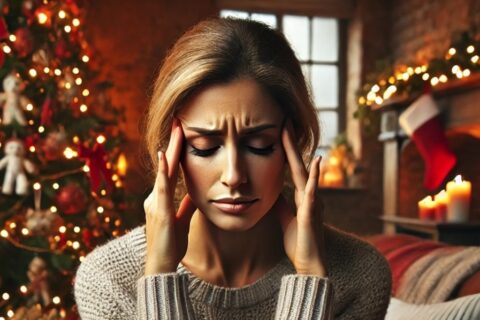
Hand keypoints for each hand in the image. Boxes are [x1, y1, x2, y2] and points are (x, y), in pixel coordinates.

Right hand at [143, 119, 195, 274]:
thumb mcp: (182, 219)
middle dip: (173, 143)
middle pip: (166, 165)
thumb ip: (187, 205)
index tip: (182, 134)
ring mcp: (155, 202)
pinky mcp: (160, 210)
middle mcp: (155, 197)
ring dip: (170, 150)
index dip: (176, 152)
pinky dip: (162, 171)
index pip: (170, 170)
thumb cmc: (170, 244)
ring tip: (177, 130)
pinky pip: (161, 187)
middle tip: (179, 122)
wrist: (161, 265)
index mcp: (160, 199)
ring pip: (164, 171)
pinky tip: (163, 156)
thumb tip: (196, 192)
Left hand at [275, 122, 326, 275]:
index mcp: (301, 196)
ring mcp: (311, 202)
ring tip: (290, 131)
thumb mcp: (285, 219)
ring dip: (297, 151)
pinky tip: (315, 160)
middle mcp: (308, 195)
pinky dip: (314, 175)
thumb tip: (273, 191)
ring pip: (304, 172)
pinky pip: (312, 190)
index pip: (292, 168)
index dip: (286, 150)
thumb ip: (281, 204)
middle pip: (297, 164)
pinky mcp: (310, 212)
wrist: (309, 263)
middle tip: (284, 121)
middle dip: (290, 143)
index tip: (280, 132)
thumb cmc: (298, 243)